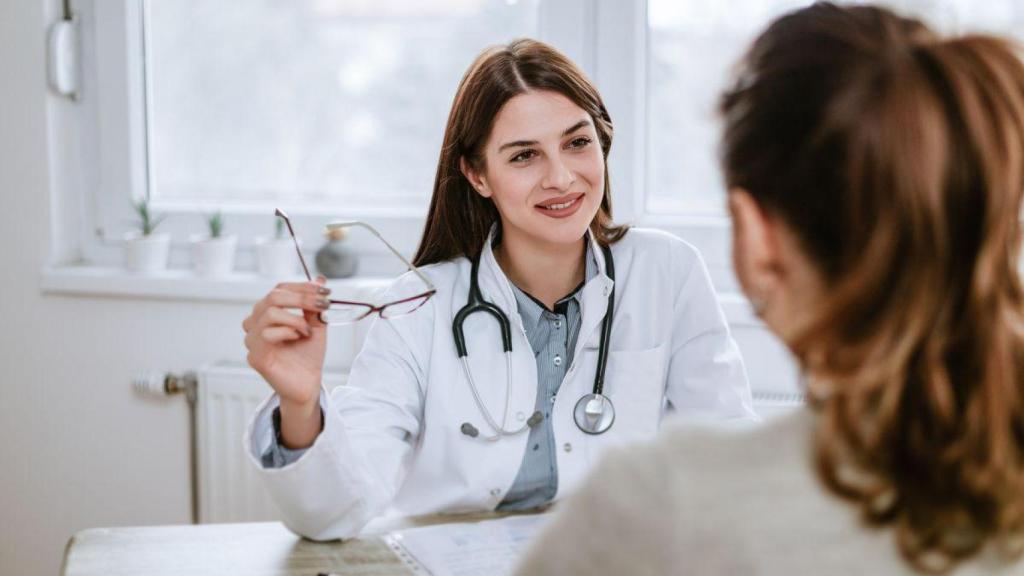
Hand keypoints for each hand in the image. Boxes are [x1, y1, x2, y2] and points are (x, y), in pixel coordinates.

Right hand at [243, 277, 329, 409]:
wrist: (308, 383)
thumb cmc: (308, 355)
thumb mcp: (315, 325)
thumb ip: (314, 304)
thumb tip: (320, 280)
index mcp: (268, 313)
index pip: (279, 290)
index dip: (301, 287)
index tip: (324, 290)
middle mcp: (256, 323)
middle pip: (273, 297)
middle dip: (302, 298)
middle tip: (322, 304)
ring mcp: (253, 340)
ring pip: (269, 313)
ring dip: (295, 319)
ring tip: (307, 330)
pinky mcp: (256, 356)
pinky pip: (267, 334)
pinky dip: (287, 332)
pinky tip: (297, 338)